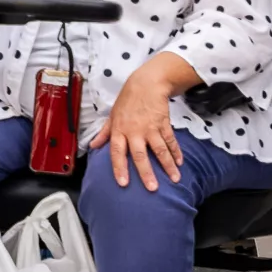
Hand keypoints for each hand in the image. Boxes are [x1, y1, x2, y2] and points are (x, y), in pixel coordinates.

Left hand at [100, 69, 184, 190]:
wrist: (146, 84)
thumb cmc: (127, 101)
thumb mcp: (112, 116)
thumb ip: (104, 133)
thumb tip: (92, 145)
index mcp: (119, 130)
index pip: (117, 152)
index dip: (119, 168)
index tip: (123, 183)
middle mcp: (134, 131)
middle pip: (140, 154)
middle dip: (146, 172)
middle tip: (152, 188)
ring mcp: (150, 128)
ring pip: (160, 149)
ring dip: (168, 165)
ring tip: (175, 178)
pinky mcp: (163, 123)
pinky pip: (170, 140)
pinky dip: (176, 151)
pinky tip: (180, 162)